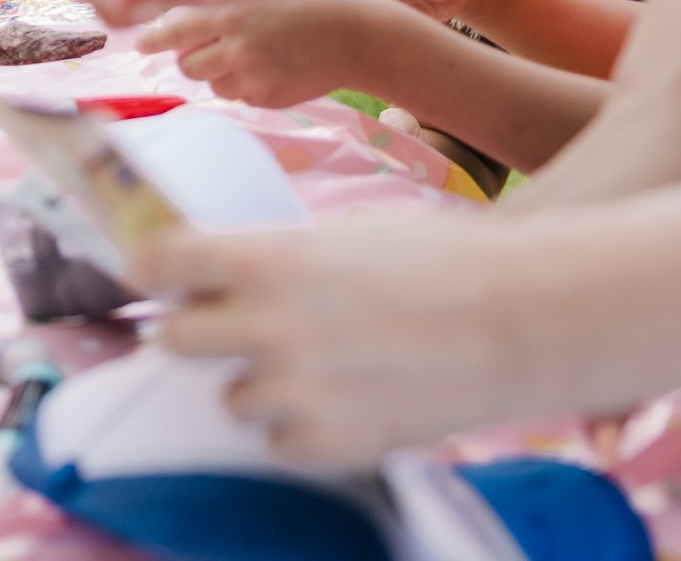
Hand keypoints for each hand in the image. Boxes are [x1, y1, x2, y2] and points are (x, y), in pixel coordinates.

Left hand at [137, 0, 391, 108]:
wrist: (361, 35)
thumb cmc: (314, 1)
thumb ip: (223, 5)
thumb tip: (178, 20)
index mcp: (231, 12)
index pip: (174, 30)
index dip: (153, 39)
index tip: (140, 45)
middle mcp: (235, 47)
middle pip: (186, 63)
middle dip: (192, 55)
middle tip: (212, 42)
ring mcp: (251, 77)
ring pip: (210, 83)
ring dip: (217, 72)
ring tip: (248, 52)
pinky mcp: (268, 99)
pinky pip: (239, 96)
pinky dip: (244, 85)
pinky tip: (270, 66)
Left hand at [138, 214, 558, 466]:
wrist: (528, 317)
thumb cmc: (444, 261)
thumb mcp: (342, 236)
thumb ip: (275, 262)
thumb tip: (223, 276)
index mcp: (265, 259)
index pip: (156, 262)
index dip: (152, 269)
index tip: (154, 276)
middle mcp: (267, 325)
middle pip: (172, 338)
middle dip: (198, 330)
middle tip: (231, 326)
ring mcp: (296, 389)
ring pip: (229, 397)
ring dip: (258, 383)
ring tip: (316, 364)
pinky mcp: (331, 442)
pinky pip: (278, 443)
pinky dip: (302, 429)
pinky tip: (343, 401)